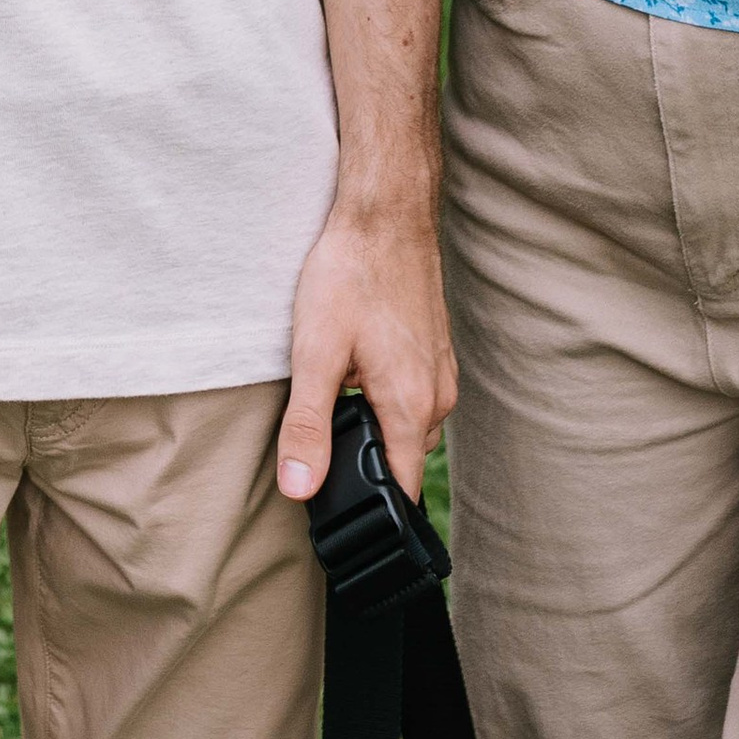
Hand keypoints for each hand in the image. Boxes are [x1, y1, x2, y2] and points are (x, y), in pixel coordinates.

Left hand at [277, 191, 453, 503]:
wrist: (385, 214)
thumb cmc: (350, 276)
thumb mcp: (314, 353)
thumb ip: (306, 426)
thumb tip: (298, 488)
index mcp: (411, 407)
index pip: (402, 492)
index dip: (373, 514)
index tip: (344, 524)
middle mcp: (436, 397)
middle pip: (402, 461)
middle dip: (365, 466)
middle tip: (319, 451)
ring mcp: (440, 374)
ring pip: (406, 427)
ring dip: (374, 426)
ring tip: (334, 401)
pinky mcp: (434, 352)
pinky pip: (412, 398)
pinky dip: (384, 398)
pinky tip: (354, 370)